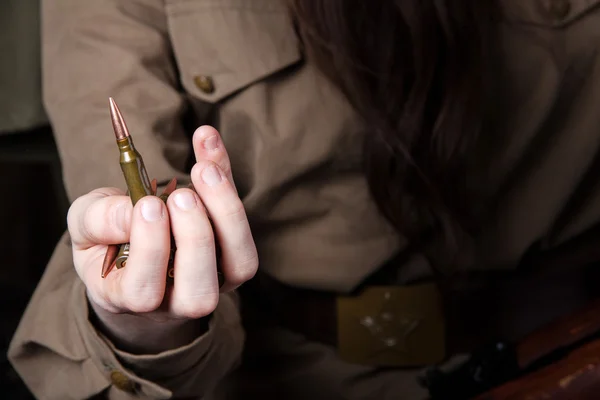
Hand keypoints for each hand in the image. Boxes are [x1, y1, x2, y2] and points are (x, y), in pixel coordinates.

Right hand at [66, 126, 257, 352]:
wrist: (133, 248)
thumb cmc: (105, 241)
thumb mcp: (85, 228)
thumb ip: (100, 220)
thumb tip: (135, 209)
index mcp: (130, 299)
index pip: (144, 292)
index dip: (150, 248)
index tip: (148, 203)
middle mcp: (176, 302)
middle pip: (199, 293)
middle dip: (194, 237)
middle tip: (181, 195)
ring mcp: (213, 283)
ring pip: (238, 266)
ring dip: (227, 216)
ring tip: (204, 172)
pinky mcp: (234, 260)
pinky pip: (245, 233)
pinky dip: (231, 190)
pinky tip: (209, 154)